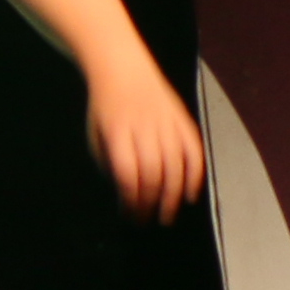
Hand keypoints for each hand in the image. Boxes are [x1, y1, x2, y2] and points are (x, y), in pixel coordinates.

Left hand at [83, 58, 206, 221]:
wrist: (123, 68)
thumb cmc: (106, 107)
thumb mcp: (95, 133)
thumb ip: (107, 162)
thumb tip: (124, 192)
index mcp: (117, 132)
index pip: (128, 174)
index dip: (130, 199)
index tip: (129, 215)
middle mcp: (144, 128)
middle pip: (153, 173)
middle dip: (151, 203)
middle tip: (148, 221)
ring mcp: (167, 123)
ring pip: (175, 166)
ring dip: (172, 196)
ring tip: (166, 215)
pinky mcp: (184, 120)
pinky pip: (194, 152)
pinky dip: (194, 176)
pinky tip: (189, 195)